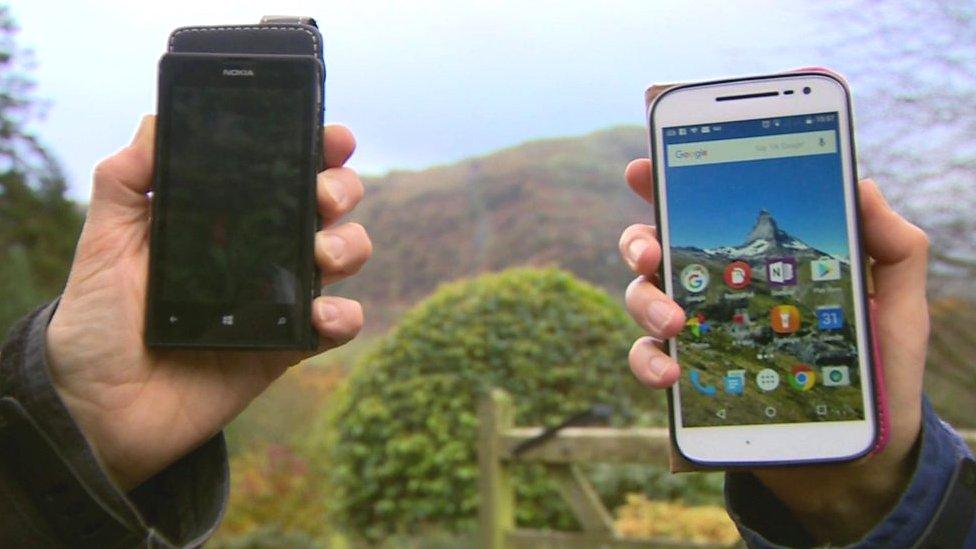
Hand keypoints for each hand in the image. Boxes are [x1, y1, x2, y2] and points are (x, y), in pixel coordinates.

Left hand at [46, 116, 371, 490]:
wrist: (100, 408)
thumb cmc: (97, 321)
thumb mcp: (103, 242)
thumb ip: (125, 181)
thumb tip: (157, 122)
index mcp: (224, 218)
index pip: (281, 171)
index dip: (316, 148)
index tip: (332, 137)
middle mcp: (261, 251)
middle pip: (327, 205)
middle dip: (340, 188)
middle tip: (322, 197)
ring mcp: (278, 297)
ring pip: (344, 255)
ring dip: (348, 245)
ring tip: (319, 256)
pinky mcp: (287, 346)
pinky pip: (337, 325)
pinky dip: (342, 316)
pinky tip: (318, 315)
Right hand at [618, 158, 928, 543]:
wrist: (858, 453)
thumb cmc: (877, 373)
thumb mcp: (898, 308)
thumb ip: (892, 247)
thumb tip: (862, 184)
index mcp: (757, 261)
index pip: (705, 210)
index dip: (667, 183)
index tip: (644, 167)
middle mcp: (717, 290)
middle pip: (655, 248)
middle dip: (639, 241)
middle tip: (653, 252)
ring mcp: (697, 333)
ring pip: (642, 299)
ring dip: (646, 302)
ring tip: (675, 322)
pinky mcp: (688, 379)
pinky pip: (647, 360)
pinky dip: (649, 361)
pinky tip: (671, 372)